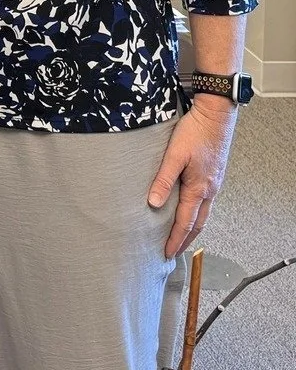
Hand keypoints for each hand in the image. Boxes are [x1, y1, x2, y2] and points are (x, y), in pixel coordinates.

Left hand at [148, 99, 237, 256]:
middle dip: (185, 239)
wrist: (216, 117)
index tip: (167, 252)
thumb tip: (152, 203)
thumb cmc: (194, 133)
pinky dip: (197, 214)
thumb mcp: (174, 155)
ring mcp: (213, 184)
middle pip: (198, 223)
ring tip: (181, 238)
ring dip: (192, 228)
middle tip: (174, 252)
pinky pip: (205, 203)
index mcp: (199, 189)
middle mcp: (209, 191)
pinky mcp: (213, 177)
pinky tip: (190, 212)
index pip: (185, 221)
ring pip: (203, 214)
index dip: (176, 238)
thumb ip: (163, 179)